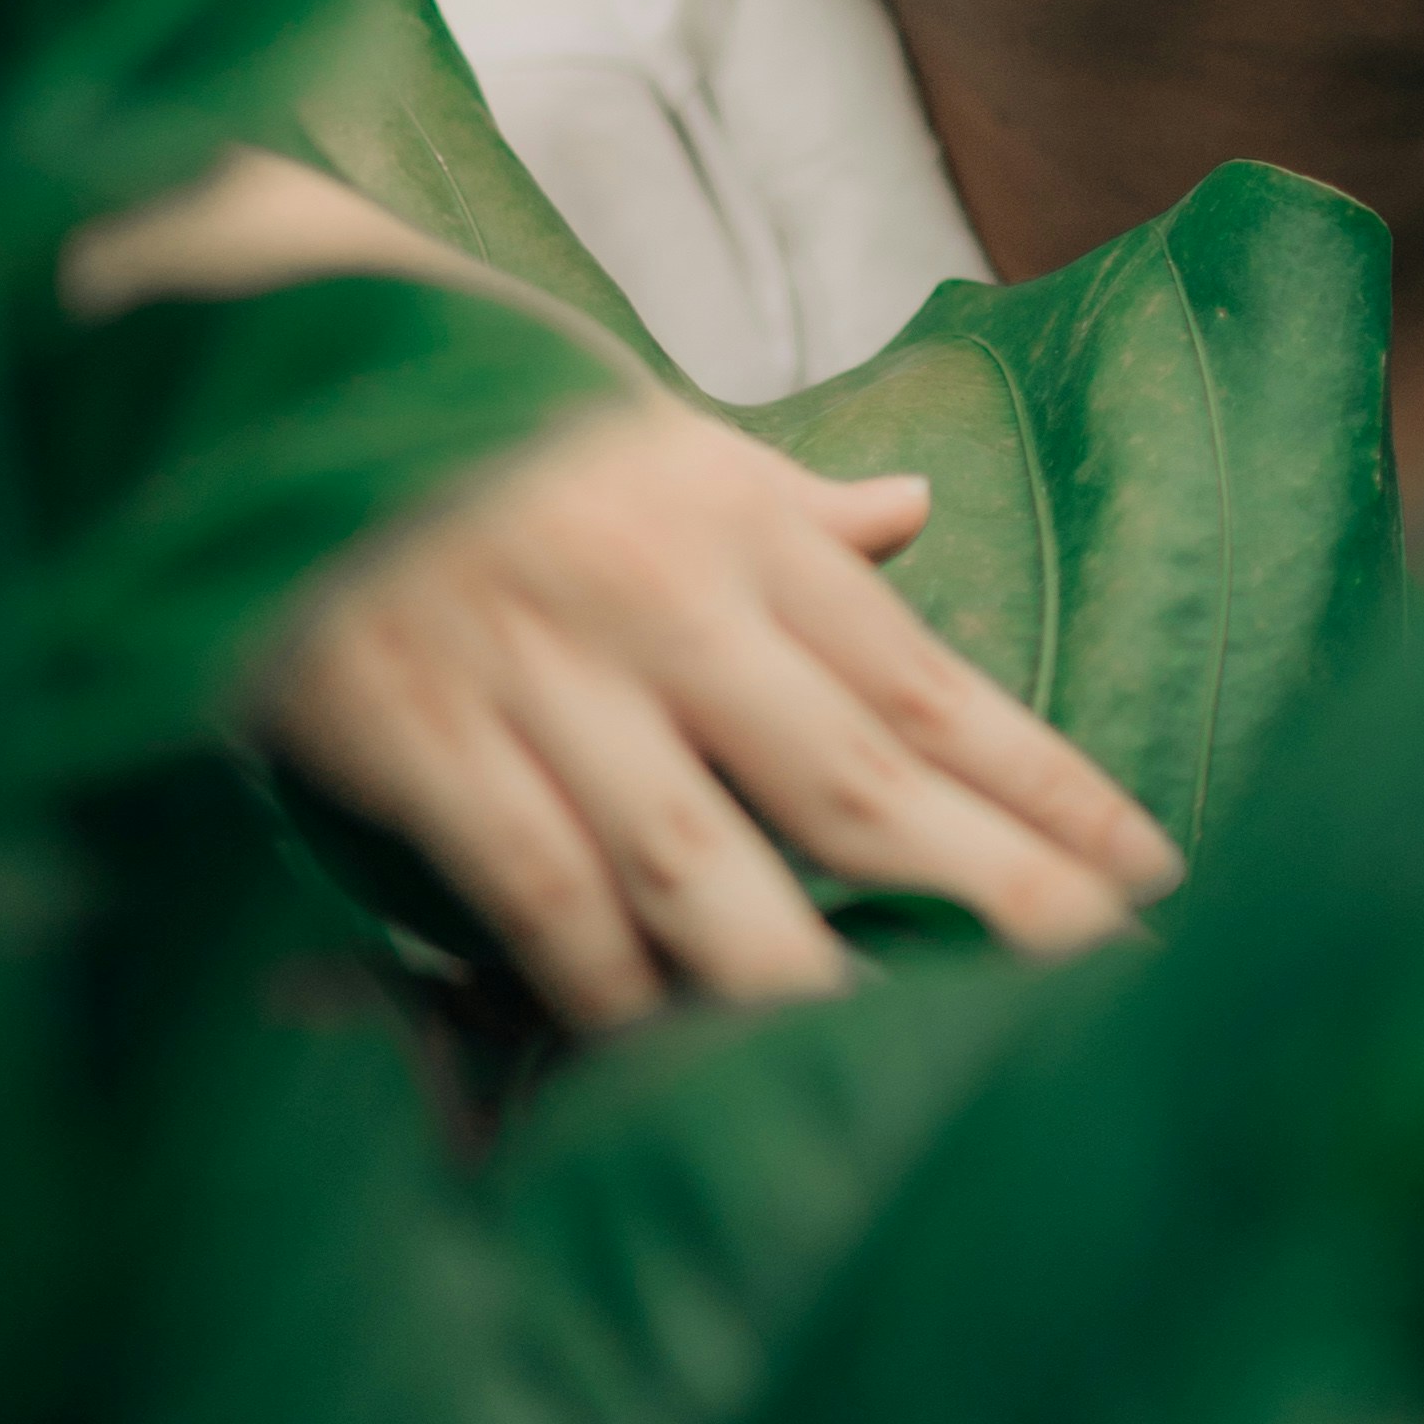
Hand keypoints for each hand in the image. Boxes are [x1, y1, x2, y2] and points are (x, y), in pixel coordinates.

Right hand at [250, 397, 1183, 1026]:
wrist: (269, 354)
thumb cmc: (482, 408)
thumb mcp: (654, 433)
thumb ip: (788, 510)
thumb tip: (915, 516)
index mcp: (742, 531)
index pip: (930, 684)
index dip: (1048, 785)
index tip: (1155, 869)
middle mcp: (669, 602)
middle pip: (857, 779)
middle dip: (990, 891)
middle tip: (1102, 984)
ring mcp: (541, 668)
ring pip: (700, 856)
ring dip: (801, 975)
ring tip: (902, 1070)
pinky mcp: (412, 722)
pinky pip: (529, 880)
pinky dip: (595, 977)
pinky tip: (657, 1054)